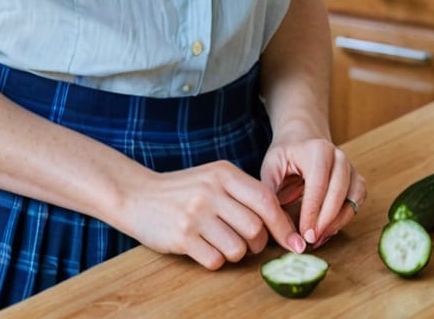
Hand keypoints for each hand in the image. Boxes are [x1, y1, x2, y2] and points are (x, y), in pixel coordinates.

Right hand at [122, 160, 302, 269]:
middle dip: (258, 244)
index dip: (284, 226)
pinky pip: (215, 261)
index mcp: (224, 173)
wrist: (138, 195)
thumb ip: (244, 195)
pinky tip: (203, 248)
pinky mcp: (182, 236)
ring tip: (221, 243)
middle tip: (246, 242)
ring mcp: (196, 213)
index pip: (266, 200)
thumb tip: (282, 223)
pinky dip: (215, 260)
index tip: (295, 244)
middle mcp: (211, 190)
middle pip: (256, 228)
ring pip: (238, 248)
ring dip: (235, 253)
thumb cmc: (184, 191)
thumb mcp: (213, 179)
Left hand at [259, 136, 365, 248]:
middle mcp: (339, 156)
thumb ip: (271, 193)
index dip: (311, 213)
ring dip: (336, 223)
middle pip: (338, 194)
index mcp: (317, 149)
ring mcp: (350, 167)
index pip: (318, 186)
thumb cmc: (285, 155)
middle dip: (324, 222)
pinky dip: (344, 219)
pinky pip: (357, 203)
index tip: (303, 235)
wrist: (301, 139)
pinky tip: (328, 230)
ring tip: (318, 238)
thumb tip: (274, 224)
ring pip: (352, 200)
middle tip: (310, 240)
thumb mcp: (271, 168)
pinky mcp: (356, 180)